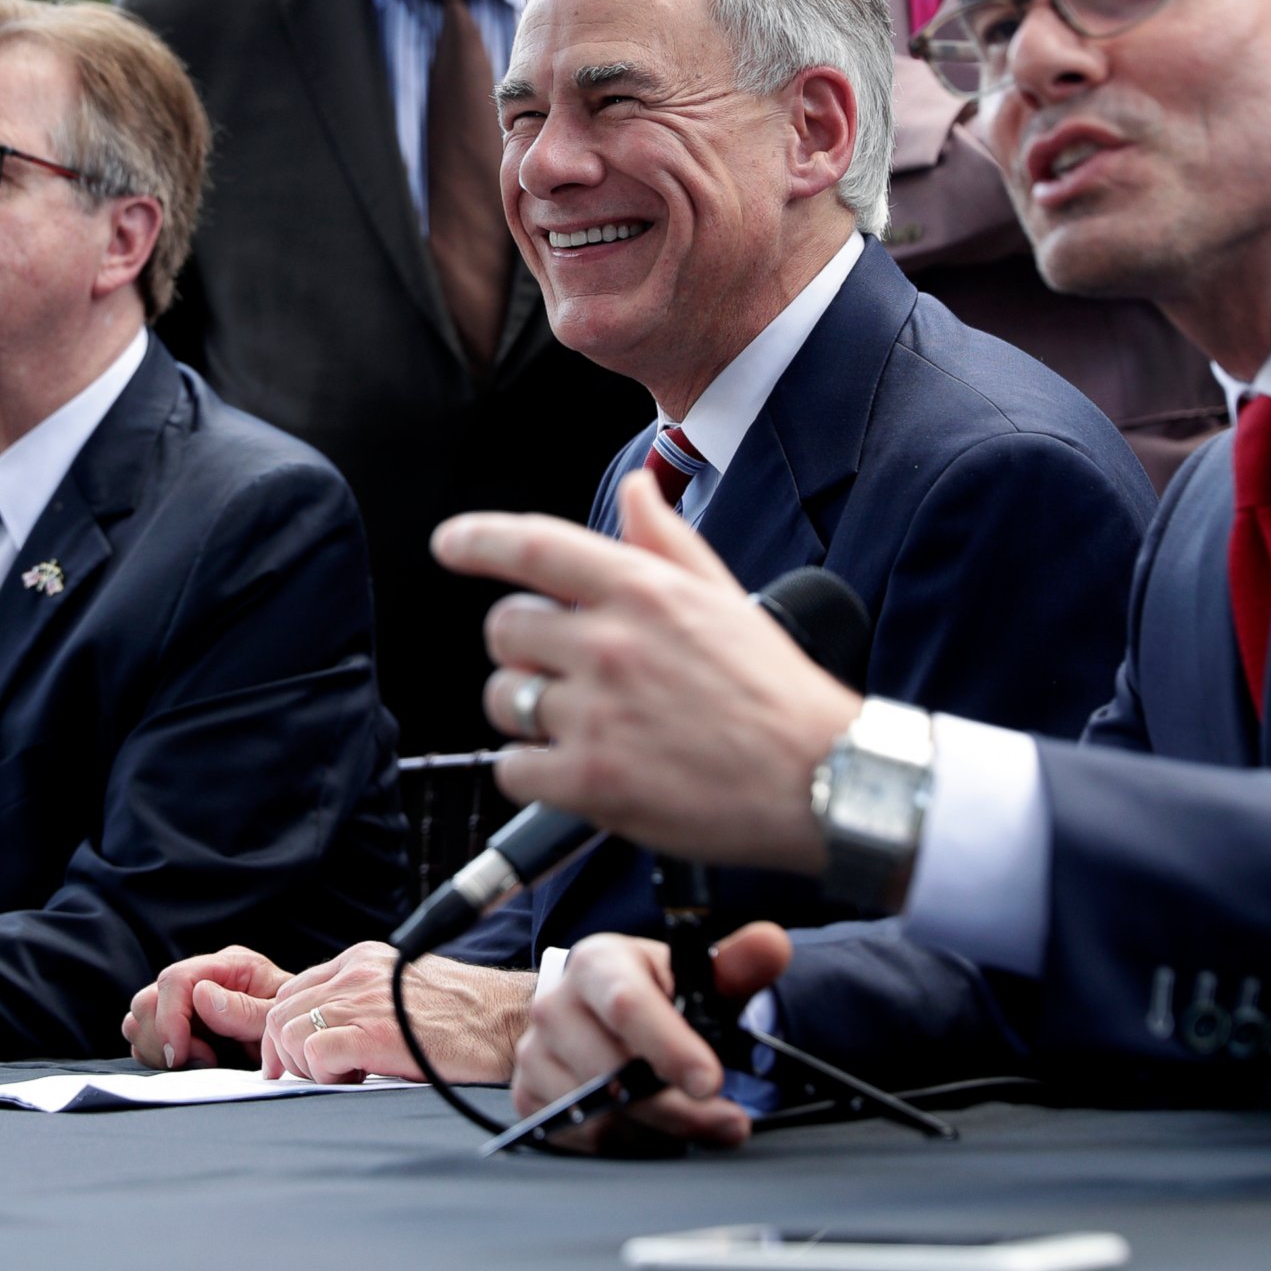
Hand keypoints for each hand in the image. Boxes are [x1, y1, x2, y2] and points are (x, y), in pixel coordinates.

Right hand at [123, 944, 290, 1069]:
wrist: (298, 1036)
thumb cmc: (292, 1023)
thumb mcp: (278, 1018)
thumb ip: (245, 1010)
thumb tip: (201, 996)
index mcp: (226, 966)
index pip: (176, 979)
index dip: (170, 1019)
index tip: (180, 1055)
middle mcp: (200, 978)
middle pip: (148, 999)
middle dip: (163, 1037)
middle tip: (202, 1060)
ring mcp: (185, 1002)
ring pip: (139, 1019)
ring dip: (158, 1047)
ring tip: (201, 1061)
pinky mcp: (178, 1026)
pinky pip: (144, 1038)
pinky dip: (157, 1055)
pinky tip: (192, 1063)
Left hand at [261, 943, 532, 1083]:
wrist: (507, 1020)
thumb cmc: (467, 1014)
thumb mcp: (403, 988)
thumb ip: (365, 995)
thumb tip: (331, 1026)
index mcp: (362, 959)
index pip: (294, 989)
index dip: (288, 1029)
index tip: (297, 1057)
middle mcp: (356, 972)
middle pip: (281, 1012)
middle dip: (287, 1052)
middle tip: (315, 1075)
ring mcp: (363, 999)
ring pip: (289, 1033)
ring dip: (307, 1066)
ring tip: (346, 1075)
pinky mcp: (373, 1033)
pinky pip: (315, 1055)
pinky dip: (325, 1076)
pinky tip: (358, 1078)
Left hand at [432, 471, 862, 869]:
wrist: (821, 779)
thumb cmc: (775, 690)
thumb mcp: (725, 598)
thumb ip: (667, 543)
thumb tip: (636, 488)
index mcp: (643, 592)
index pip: (535, 547)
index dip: (480, 540)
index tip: (449, 543)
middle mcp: (612, 645)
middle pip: (505, 628)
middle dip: (519, 647)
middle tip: (560, 670)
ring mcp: (597, 715)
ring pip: (502, 698)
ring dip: (522, 711)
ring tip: (573, 724)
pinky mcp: (591, 782)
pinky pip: (511, 769)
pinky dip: (530, 772)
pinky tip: (570, 771)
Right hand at [512, 921, 794, 1151]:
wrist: (576, 1010)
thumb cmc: (643, 991)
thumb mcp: (688, 973)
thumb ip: (734, 965)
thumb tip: (773, 943)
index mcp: (597, 963)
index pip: (627, 1006)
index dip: (671, 1048)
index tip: (710, 1082)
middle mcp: (555, 1005)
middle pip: (614, 1073)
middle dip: (679, 1109)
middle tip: (726, 1122)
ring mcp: (535, 1053)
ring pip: (600, 1115)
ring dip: (657, 1129)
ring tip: (689, 1119)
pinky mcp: (528, 1096)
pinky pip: (583, 1138)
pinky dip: (627, 1142)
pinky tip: (651, 1127)